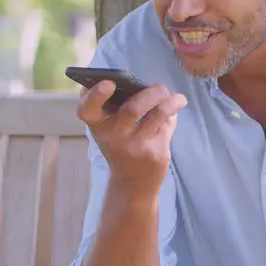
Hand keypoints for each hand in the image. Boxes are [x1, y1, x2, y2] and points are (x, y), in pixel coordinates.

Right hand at [77, 80, 186, 195]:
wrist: (132, 183)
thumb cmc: (121, 144)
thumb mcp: (110, 128)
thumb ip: (117, 104)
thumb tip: (143, 83)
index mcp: (98, 125)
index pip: (86, 109)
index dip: (95, 95)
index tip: (108, 83)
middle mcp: (113, 136)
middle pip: (133, 108)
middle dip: (152, 92)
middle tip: (161, 89)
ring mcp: (134, 146)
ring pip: (157, 114)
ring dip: (171, 101)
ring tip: (178, 98)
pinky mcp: (154, 153)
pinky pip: (167, 126)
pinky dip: (173, 114)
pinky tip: (177, 108)